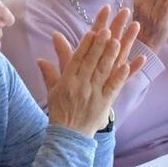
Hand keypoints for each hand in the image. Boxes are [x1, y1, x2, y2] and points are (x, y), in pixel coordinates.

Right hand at [36, 6, 145, 133]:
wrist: (68, 136)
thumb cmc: (60, 112)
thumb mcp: (52, 92)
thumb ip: (49, 73)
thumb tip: (40, 59)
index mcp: (67, 81)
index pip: (77, 59)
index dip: (86, 45)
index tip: (93, 31)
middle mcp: (81, 86)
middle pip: (92, 62)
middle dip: (100, 45)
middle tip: (108, 29)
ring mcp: (93, 94)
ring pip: (103, 71)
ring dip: (111, 55)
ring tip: (119, 41)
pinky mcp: (104, 103)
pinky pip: (113, 88)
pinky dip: (120, 76)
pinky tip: (127, 65)